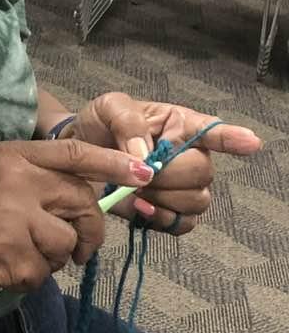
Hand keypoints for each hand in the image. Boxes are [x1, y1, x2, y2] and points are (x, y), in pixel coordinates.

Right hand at [0, 138, 155, 303]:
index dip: (112, 162)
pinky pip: (45, 271)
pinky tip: (5, 268)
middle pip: (81, 200)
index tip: (143, 172)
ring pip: (66, 239)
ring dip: (55, 257)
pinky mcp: (10, 253)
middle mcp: (16, 178)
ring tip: (25, 256)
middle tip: (79, 249)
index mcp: (11, 154)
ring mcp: (13, 216)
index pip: (74, 152)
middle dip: (89, 229)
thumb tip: (85, 192)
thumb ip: (34, 177)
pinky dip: (31, 277)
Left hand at [66, 92, 261, 233]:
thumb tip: (146, 156)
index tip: (251, 143)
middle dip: (167, 174)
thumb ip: (128, 123)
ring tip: (134, 186)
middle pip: (202, 172)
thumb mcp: (109, 108)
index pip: (213, 130)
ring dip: (162, 197)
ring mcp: (184, 186)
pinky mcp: (172, 213)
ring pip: (196, 201)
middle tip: (137, 170)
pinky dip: (159, 218)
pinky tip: (140, 206)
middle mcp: (190, 154)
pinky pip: (181, 224)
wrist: (80, 155)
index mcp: (179, 123)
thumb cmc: (101, 125)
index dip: (232, 138)